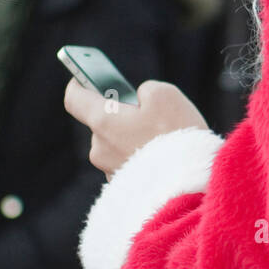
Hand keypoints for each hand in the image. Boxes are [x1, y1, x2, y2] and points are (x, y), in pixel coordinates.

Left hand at [63, 78, 208, 180]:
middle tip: (149, 113)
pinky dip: (141, 158)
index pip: (74, 98)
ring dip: (133, 138)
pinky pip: (129, 165)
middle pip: (102, 123)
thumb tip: (140, 99)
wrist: (193, 187)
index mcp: (103, 121)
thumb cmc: (177, 137)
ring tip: (163, 140)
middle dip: (121, 115)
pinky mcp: (125, 189)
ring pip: (117, 145)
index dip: (80, 83)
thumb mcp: (165, 95)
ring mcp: (110, 171)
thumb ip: (145, 90)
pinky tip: (164, 159)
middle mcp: (99, 149)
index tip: (87, 78)